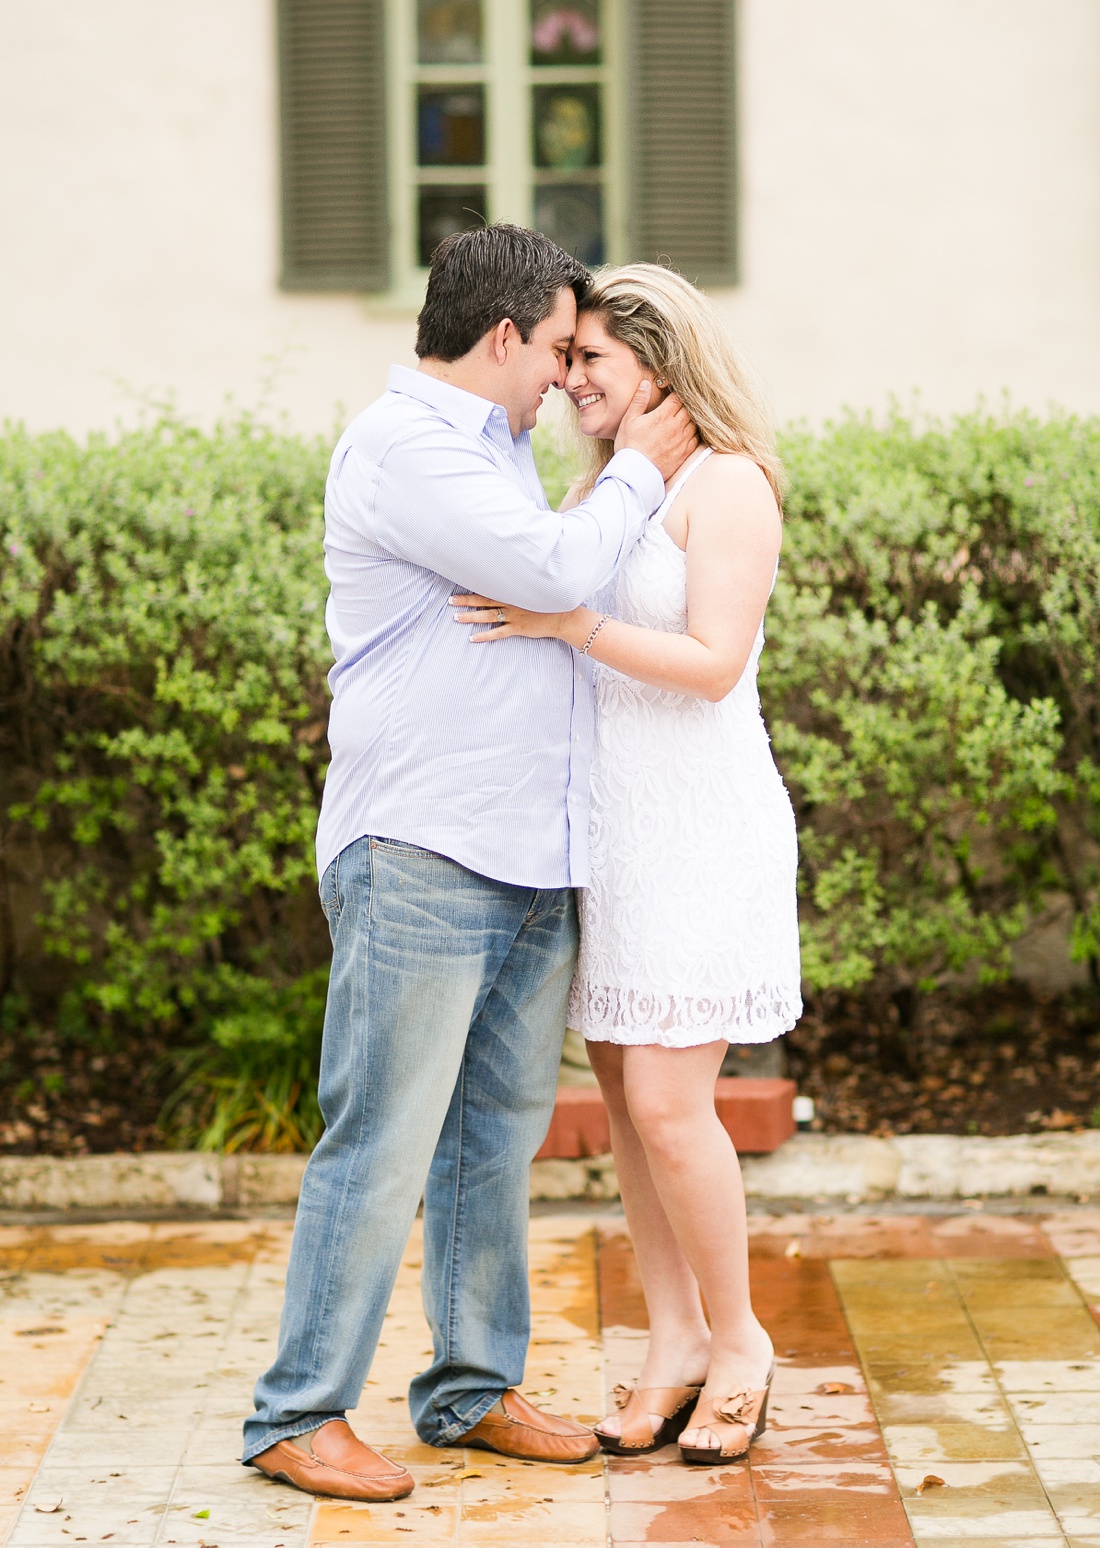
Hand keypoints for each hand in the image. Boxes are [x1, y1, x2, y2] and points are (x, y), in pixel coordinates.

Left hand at [450, 594, 572, 641]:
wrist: (563, 616)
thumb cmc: (549, 602)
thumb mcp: (533, 590)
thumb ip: (519, 587)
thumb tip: (506, 582)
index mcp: (514, 591)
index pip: (490, 587)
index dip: (475, 586)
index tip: (461, 583)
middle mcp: (511, 602)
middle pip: (484, 600)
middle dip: (467, 600)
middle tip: (451, 601)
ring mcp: (514, 616)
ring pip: (488, 616)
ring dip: (471, 617)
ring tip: (456, 618)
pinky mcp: (518, 628)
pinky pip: (497, 632)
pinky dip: (484, 635)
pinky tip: (472, 638)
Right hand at [615, 380, 698, 480]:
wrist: (635, 473)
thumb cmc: (629, 446)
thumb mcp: (629, 420)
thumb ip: (639, 400)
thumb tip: (646, 383)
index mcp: (662, 416)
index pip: (677, 398)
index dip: (677, 394)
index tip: (674, 393)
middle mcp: (675, 427)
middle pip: (689, 409)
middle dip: (686, 405)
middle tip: (681, 404)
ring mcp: (682, 440)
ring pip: (694, 423)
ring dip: (691, 419)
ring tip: (685, 417)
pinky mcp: (685, 453)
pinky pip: (696, 438)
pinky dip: (694, 433)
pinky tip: (688, 432)